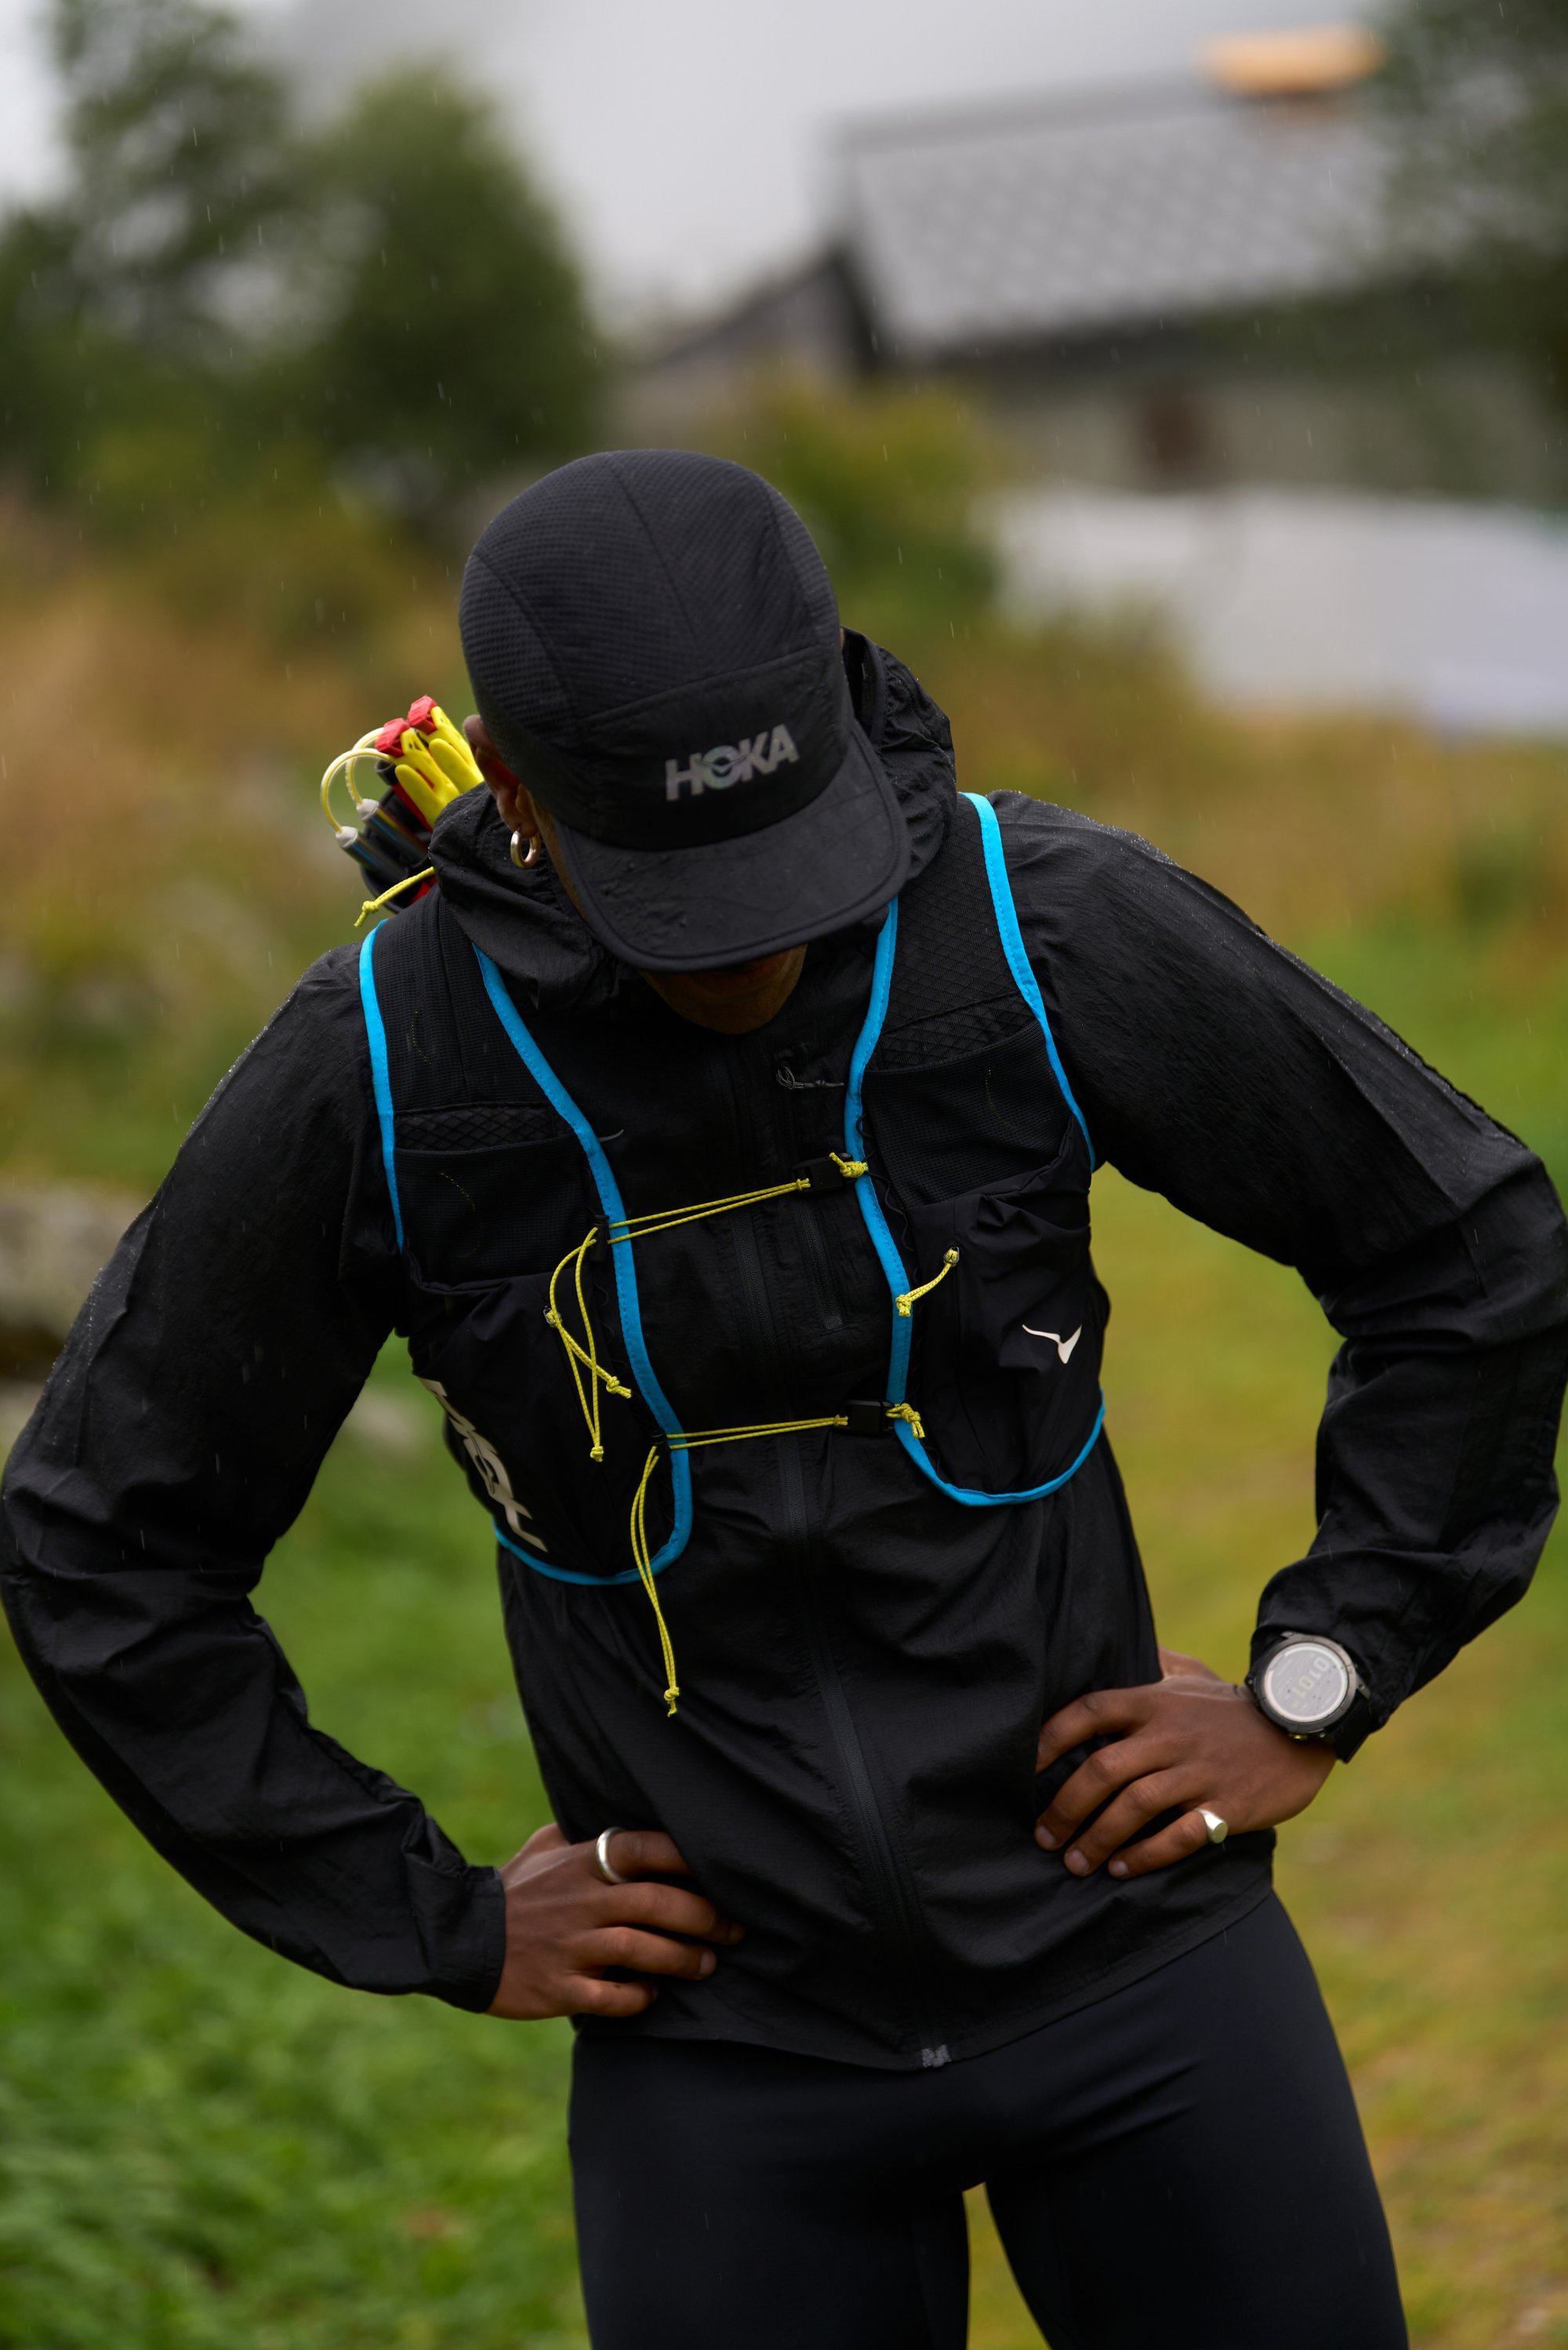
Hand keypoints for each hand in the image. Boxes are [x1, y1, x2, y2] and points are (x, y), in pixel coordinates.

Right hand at [486, 1823, 744, 2019]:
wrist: (457, 1940)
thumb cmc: (512, 1890)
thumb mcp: (544, 1847)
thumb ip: (585, 1832)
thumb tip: (623, 1812)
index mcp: (582, 1862)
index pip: (646, 1848)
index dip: (690, 1857)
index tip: (724, 1870)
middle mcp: (581, 1901)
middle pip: (657, 1903)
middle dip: (705, 1917)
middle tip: (734, 1929)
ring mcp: (569, 1947)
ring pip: (641, 1950)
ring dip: (682, 1959)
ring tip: (708, 1964)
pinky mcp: (558, 1989)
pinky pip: (610, 1997)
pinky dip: (639, 1998)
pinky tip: (654, 1995)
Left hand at [1034, 1645, 1332, 1880]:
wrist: (1302, 1727)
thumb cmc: (1233, 1706)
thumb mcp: (1190, 1675)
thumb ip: (1151, 1663)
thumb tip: (1118, 1643)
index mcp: (1154, 1701)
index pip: (1089, 1711)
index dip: (1049, 1738)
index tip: (1022, 1768)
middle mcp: (1170, 1735)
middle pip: (1102, 1769)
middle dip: (1064, 1807)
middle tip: (1043, 1837)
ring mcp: (1199, 1771)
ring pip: (1134, 1805)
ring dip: (1097, 1838)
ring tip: (1075, 1862)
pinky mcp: (1227, 1805)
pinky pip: (1178, 1835)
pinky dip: (1145, 1855)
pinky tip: (1121, 1868)